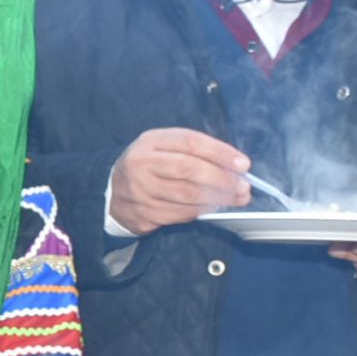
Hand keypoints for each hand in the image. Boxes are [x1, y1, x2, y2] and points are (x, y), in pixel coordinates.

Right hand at [106, 129, 252, 233]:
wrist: (112, 192)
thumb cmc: (149, 166)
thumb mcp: (163, 148)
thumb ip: (194, 151)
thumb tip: (234, 165)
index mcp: (150, 142)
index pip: (190, 142)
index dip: (220, 152)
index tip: (243, 164)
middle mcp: (142, 164)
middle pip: (190, 170)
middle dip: (223, 179)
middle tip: (244, 186)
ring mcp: (141, 191)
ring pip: (188, 196)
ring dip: (219, 199)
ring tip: (237, 198)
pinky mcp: (144, 214)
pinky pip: (181, 214)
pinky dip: (202, 211)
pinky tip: (213, 208)